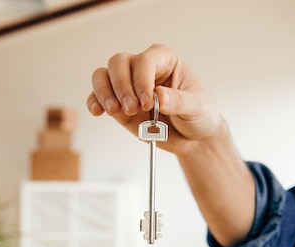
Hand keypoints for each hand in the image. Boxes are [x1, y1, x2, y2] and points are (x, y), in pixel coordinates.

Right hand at [87, 44, 225, 156]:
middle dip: (122, 86)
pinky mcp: (118, 104)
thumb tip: (160, 95)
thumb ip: (179, 101)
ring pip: (103, 76)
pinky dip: (95, 103)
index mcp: (164, 60)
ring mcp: (128, 86)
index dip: (142, 79)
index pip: (145, 60)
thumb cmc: (199, 115)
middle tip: (133, 109)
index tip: (147, 102)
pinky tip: (98, 112)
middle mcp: (143, 69)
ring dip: (104, 93)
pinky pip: (98, 97)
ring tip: (114, 111)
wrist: (193, 138)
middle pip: (119, 63)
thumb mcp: (197, 107)